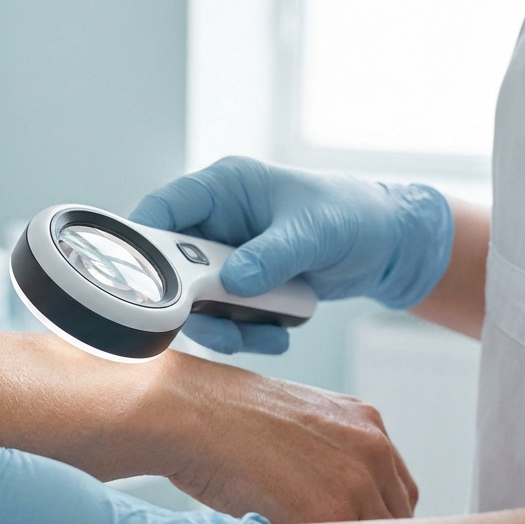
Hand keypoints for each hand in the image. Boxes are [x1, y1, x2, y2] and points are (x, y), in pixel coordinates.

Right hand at [129, 156, 452, 353]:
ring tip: (267, 335)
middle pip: (173, 268)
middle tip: (220, 329)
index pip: (162, 210)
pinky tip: (282, 332)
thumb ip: (271, 255)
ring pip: (198, 303)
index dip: (140, 245)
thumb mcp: (314, 231)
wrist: (386, 245)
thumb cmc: (352, 214)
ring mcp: (227, 258)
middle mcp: (216, 224)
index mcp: (223, 189)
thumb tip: (232, 281)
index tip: (139, 283)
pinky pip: (226, 320)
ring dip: (226, 327)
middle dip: (193, 305)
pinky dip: (249, 334)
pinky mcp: (241, 289)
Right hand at [151, 352, 418, 520]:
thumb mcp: (295, 419)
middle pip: (395, 521)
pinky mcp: (326, 511)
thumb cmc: (222, 418)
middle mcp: (372, 449)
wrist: (187, 411)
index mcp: (367, 423)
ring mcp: (355, 481)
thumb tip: (331, 503)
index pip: (398, 492)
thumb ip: (328, 454)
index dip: (374, 519)